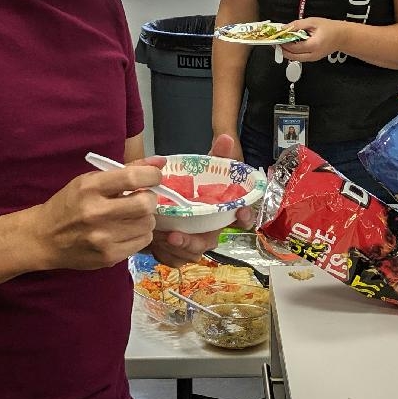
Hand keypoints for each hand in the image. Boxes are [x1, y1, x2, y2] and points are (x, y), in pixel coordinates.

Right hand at [27, 165, 159, 270]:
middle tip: (142, 199)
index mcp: (90, 188)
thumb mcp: (89, 181)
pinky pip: (142, 242)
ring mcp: (103, 238)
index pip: (133, 178)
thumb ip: (126, 170)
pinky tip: (126, 231)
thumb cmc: (69, 204)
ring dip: (145, 218)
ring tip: (132, 216)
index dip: (152, 176)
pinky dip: (140, 234)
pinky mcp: (108, 256)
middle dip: (150, 199)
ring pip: (148, 224)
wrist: (44, 238)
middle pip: (145, 204)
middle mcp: (96, 213)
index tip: (153, 177)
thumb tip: (160, 161)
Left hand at [145, 133, 255, 266]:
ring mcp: (195, 242)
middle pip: (210, 241)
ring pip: (191, 253)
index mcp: (219, 210)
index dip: (245, 216)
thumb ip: (214, 155)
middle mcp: (210, 228)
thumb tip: (227, 138)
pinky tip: (154, 245)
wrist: (152, 202)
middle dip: (193, 241)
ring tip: (157, 236)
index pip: (242, 216)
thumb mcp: (196, 168)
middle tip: (174, 235)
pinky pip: (175, 260)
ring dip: (174, 247)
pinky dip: (165, 254)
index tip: (240, 212)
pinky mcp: (178, 253)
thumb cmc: (184, 187)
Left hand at [280, 16, 345, 62]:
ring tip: (280, 43)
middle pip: (291, 56)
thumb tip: (284, 28)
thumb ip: (297, 25)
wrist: (341, 36)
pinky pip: (299, 57)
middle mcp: (312, 54)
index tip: (277, 37)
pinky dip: (292, 52)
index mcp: (313, 45)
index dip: (283, 43)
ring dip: (285, 52)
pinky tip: (289, 46)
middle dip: (281, 49)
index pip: (293, 47)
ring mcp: (312, 58)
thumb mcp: (313, 21)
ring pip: (294, 58)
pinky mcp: (312, 59)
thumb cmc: (329, 28)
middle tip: (275, 42)